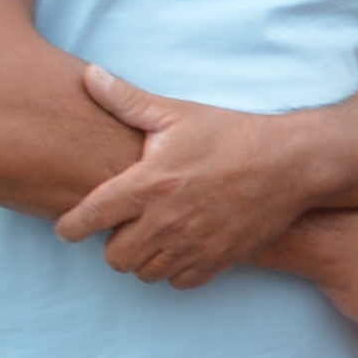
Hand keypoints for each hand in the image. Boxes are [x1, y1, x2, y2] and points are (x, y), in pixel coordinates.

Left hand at [60, 63, 312, 285]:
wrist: (291, 163)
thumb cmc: (231, 134)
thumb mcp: (177, 113)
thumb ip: (126, 100)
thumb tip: (89, 74)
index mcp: (148, 184)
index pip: (88, 218)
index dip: (69, 228)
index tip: (66, 228)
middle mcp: (166, 221)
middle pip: (114, 257)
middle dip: (111, 244)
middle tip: (121, 227)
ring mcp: (194, 244)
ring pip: (146, 273)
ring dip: (143, 259)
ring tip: (151, 238)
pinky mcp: (220, 260)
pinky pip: (180, 283)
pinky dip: (174, 271)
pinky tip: (179, 249)